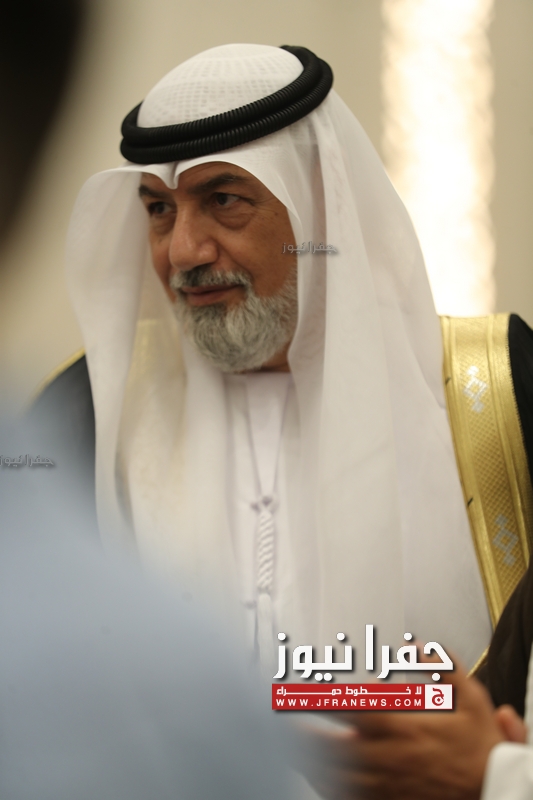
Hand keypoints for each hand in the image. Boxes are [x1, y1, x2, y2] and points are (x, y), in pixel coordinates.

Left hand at [294, 658, 514, 799]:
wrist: (492, 789)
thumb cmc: (478, 747)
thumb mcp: (470, 697)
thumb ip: (443, 667)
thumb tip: (419, 646)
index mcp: (401, 725)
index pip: (353, 708)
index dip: (322, 699)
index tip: (298, 690)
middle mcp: (388, 755)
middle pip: (333, 746)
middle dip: (303, 736)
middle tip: (278, 725)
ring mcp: (386, 782)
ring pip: (336, 775)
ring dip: (310, 763)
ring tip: (288, 750)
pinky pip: (352, 797)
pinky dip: (331, 788)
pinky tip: (318, 779)